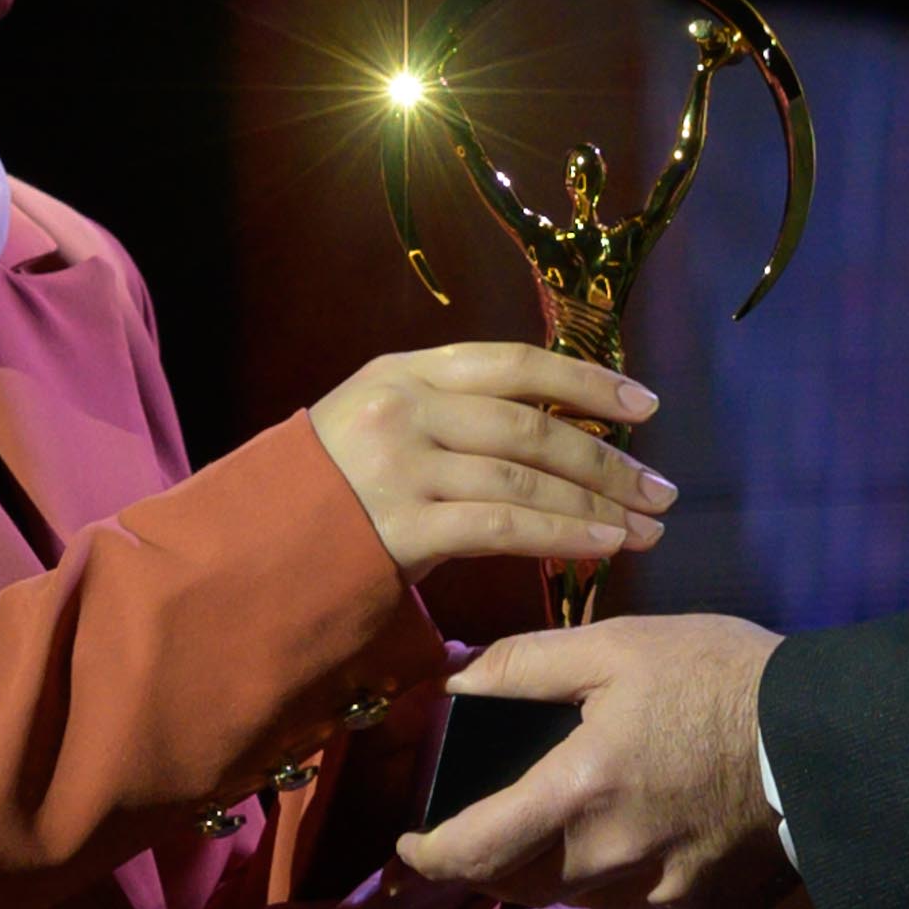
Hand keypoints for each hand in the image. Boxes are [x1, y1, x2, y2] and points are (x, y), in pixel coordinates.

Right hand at [306, 345, 675, 580]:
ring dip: (594, 504)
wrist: (248, 545)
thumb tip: (547, 435)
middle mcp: (403, 408)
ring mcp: (400, 466)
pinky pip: (501, 524)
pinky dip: (560, 534)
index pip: (514, 363)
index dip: (586, 382)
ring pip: (523, 476)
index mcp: (403, 371)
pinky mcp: (401, 525)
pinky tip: (602, 546)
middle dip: (606, 459)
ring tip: (645, 527)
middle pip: (530, 424)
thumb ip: (447, 418)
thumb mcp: (376, 425)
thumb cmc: (323, 492)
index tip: (644, 406)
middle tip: (660, 488)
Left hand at [388, 615, 792, 908]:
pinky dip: (612, 881)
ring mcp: (659, 895)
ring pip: (568, 904)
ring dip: (547, 875)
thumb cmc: (726, 679)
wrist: (834, 738)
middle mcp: (609, 861)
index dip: (427, 856)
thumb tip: (455, 680)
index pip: (467, 855)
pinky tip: (634, 836)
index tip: (415, 842)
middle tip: (483, 828)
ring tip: (560, 827)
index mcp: (576, 793)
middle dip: (485, 865)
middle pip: (510, 890)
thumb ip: (526, 664)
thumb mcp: (621, 645)